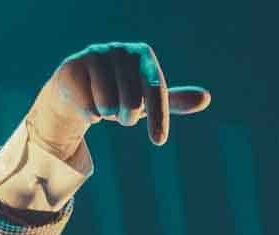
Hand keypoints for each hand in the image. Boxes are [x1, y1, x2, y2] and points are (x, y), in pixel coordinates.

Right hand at [27, 42, 210, 158]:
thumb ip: (175, 100)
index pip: (156, 89)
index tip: (158, 142)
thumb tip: (206, 98)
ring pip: (108, 105)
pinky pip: (87, 107)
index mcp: (142, 54)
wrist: (77, 88)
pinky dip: (89, 114)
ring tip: (103, 105)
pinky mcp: (72, 68)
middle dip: (126, 118)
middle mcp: (119, 49)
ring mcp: (94, 56)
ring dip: (106, 115)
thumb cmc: (119, 92)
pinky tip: (86, 103)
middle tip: (120, 113)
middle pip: (130, 102)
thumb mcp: (148, 98)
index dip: (158, 117)